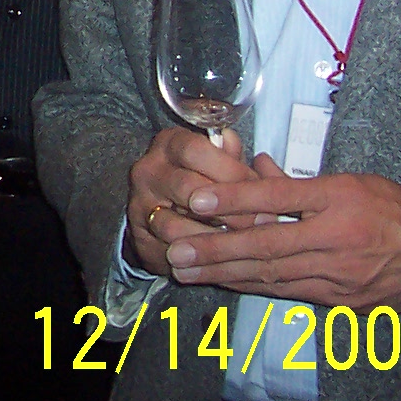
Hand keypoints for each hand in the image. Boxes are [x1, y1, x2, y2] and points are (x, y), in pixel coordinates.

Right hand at [125, 127, 263, 274]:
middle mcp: (149, 169)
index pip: (196, 150)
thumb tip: (258, 160)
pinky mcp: (140, 236)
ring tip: (242, 242)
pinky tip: (221, 257)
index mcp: (169, 144)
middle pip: (187, 187)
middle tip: (260, 222)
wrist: (162, 217)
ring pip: (176, 223)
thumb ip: (238, 163)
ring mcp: (140, 203)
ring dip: (213, 237)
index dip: (232, 171)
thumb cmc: (200, 184)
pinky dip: (199, 256)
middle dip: (230, 209)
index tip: (260, 190)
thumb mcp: (219, 165)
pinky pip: (170, 249)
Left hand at [163, 170, 400, 308]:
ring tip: (185, 271)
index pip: (279, 197)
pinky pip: (288, 293)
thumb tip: (254, 165)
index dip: (235, 198)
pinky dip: (252, 287)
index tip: (196, 199)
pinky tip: (223, 283)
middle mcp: (336, 238)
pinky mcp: (340, 300)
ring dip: (224, 274)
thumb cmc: (391, 207)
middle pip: (267, 244)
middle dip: (216, 249)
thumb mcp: (350, 180)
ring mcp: (338, 275)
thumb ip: (297, 180)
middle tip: (175, 251)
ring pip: (272, 275)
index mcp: (339, 200)